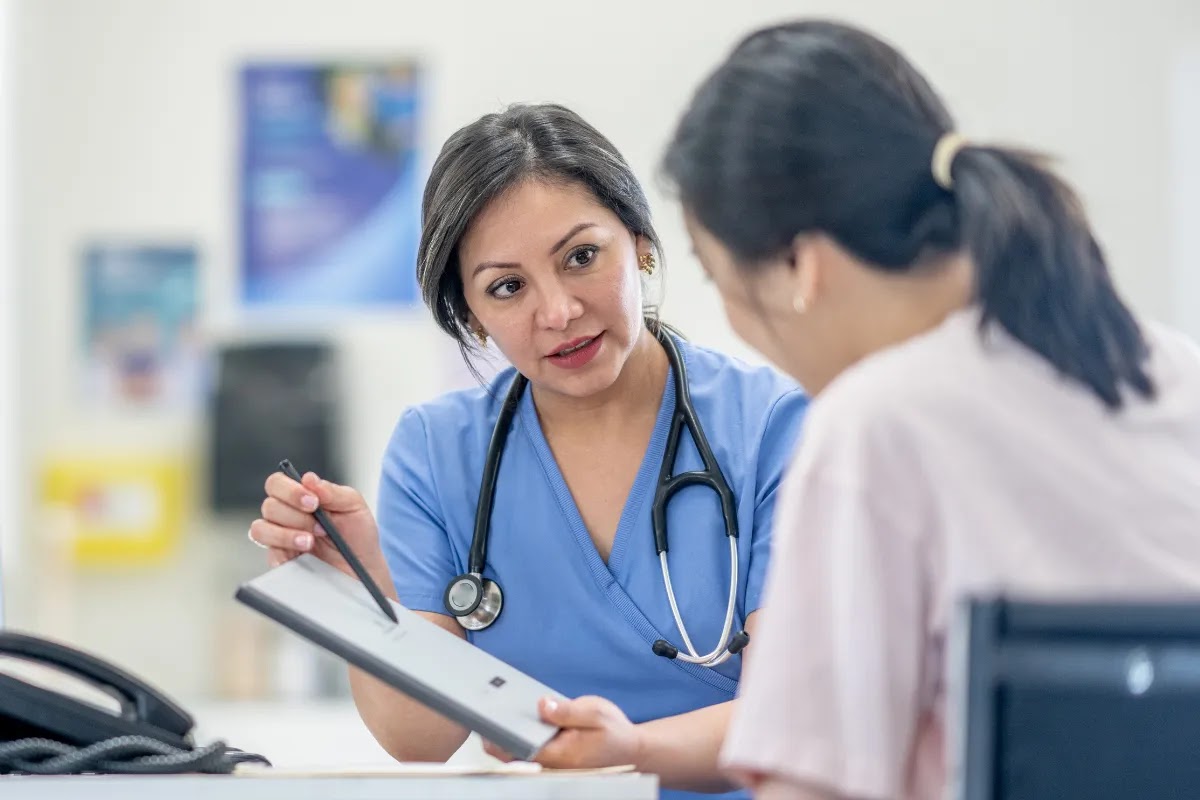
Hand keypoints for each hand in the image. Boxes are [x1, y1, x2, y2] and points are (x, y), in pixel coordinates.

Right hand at [249, 469, 386, 581]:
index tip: (313, 502)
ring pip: (260, 529)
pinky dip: (284, 553)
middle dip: (296, 516)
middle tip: (321, 528)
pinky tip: (303, 556)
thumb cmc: (357, 535)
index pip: (277, 483)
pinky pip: (269, 555)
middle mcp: (285, 516)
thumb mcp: (353, 506)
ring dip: (285, 535)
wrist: (363, 568)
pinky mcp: (280, 561)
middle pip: (269, 506)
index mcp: (300, 497)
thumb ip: (332, 491)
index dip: (290, 490)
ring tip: (310, 542)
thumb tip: (309, 479)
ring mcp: (279, 539)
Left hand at [484, 696, 640, 769]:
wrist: (632, 750)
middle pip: (513, 754)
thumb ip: (566, 711)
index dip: (497, 736)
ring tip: (495, 711)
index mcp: (558, 753)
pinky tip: (514, 719)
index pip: (518, 748)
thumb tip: (541, 705)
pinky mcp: (554, 759)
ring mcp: (552, 764)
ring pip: (519, 753)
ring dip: (507, 736)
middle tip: (483, 710)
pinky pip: (530, 750)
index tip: (483, 719)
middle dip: (497, 735)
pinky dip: (520, 738)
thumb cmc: (615, 733)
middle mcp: (551, 763)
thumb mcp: (594, 712)